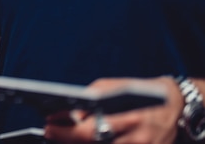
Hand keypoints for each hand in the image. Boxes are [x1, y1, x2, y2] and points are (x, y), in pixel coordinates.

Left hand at [44, 77, 181, 142]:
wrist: (175, 105)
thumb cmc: (143, 92)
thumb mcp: (117, 87)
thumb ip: (94, 98)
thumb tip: (71, 112)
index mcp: (130, 117)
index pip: (90, 129)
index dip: (66, 130)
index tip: (49, 124)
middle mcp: (136, 138)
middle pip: (93, 143)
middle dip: (67, 138)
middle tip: (50, 131)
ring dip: (78, 143)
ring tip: (63, 135)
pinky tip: (81, 139)